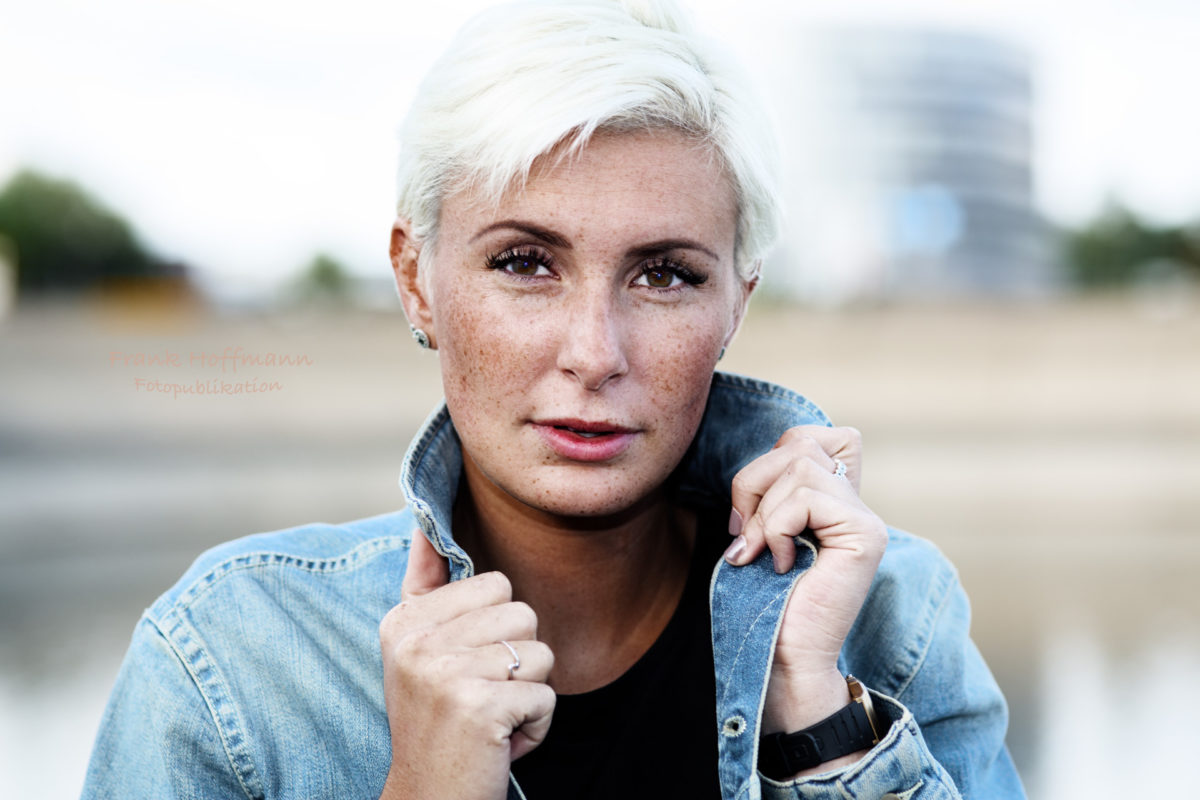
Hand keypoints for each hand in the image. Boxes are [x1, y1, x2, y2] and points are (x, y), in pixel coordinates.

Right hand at [378, 531, 555, 799]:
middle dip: (518, 660)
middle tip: (481, 695)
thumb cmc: (435, 723)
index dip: (495, 629)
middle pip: (522, 612)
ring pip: (540, 653)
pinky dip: (536, 726)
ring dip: (529, 693)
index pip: (494, 582)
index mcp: (404, 620)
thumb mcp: (416, 651)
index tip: (464, 666)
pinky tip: (500, 741)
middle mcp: (418, 641)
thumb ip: (425, 585)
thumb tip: (425, 522)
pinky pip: (547, 696)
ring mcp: (446, 672)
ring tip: (491, 717)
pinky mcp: (479, 705)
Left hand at [724, 426, 885, 737]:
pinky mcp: (865, 535)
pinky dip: (777, 528)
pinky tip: (781, 564)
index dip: (770, 458)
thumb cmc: (763, 602)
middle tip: (745, 534)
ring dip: (763, 511)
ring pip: (801, 465)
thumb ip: (767, 492)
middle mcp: (856, 504)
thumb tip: (752, 471)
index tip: (750, 512)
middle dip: (753, 481)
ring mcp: (866, 518)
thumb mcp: (757, 531)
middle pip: (801, 441)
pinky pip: (805, 498)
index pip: (811, 435)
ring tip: (761, 553)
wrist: (781, 659)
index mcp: (833, 500)